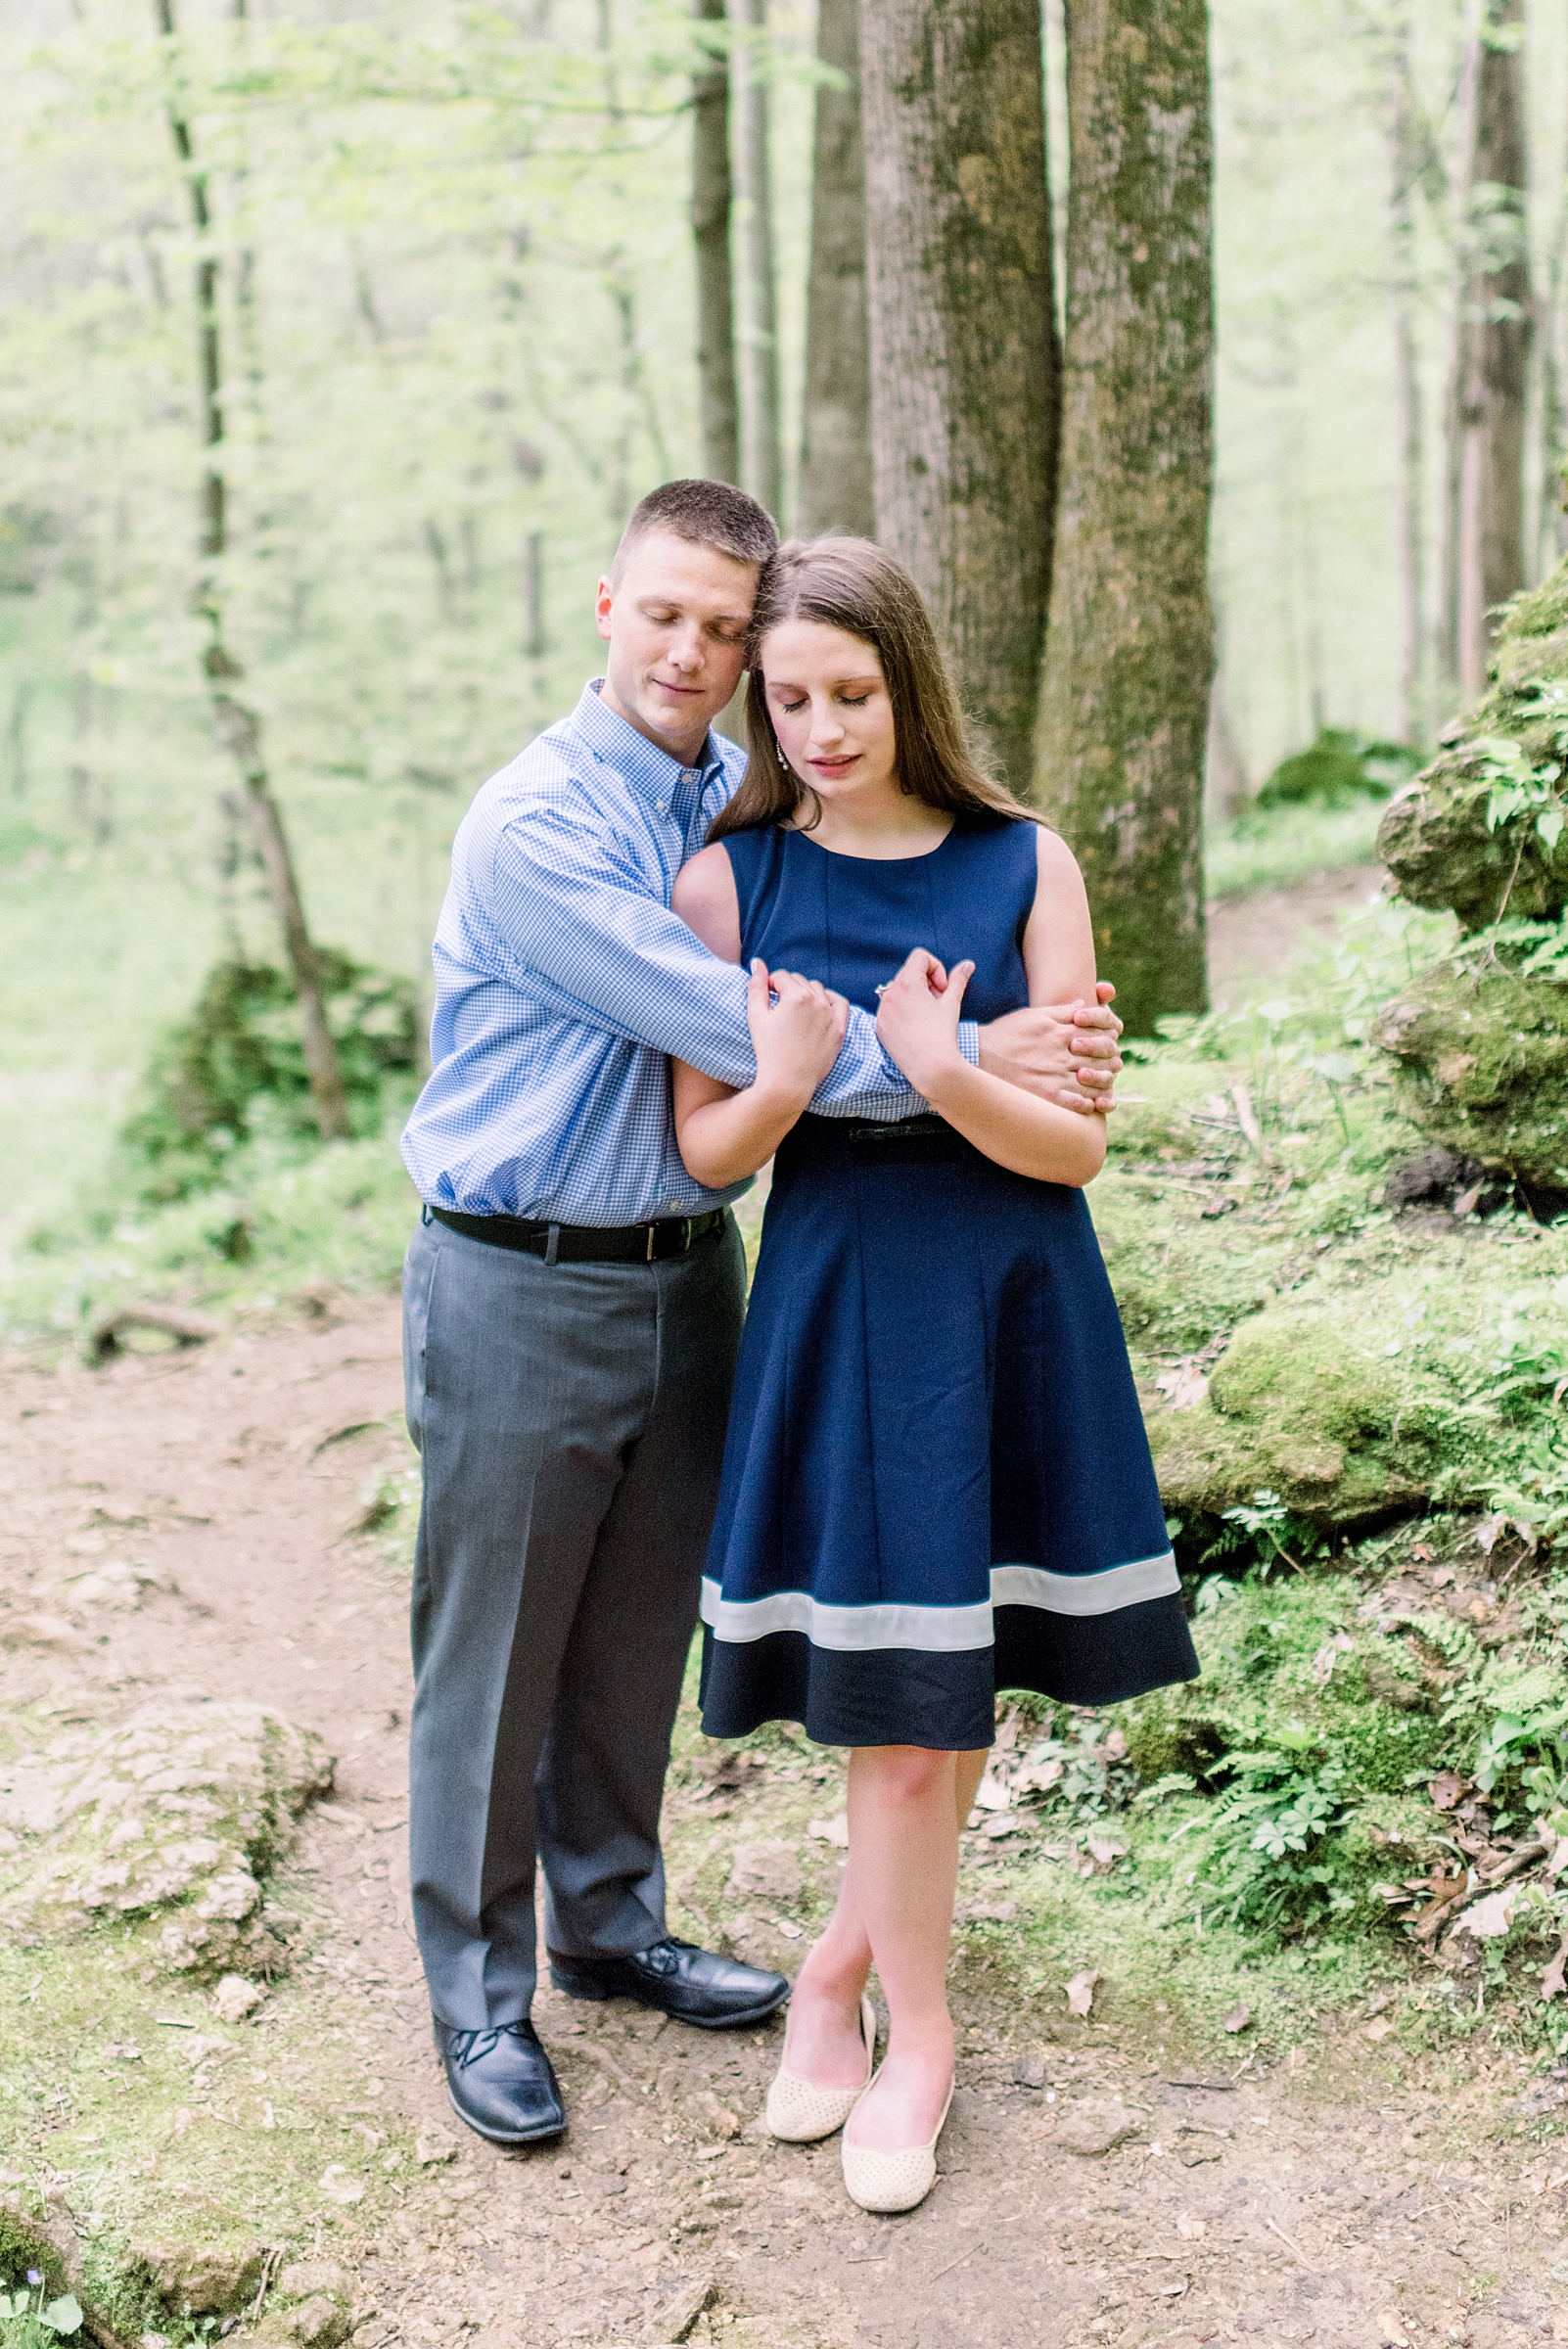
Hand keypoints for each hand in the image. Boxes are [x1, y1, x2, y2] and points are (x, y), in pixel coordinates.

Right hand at [746, 959, 848, 1108]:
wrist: (787, 1083)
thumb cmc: (768, 1051)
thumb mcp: (756, 1016)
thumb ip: (756, 986)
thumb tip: (757, 962)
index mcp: (796, 996)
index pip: (781, 976)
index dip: (770, 984)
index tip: (765, 998)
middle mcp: (817, 1002)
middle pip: (800, 981)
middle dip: (787, 989)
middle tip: (778, 1007)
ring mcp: (832, 1016)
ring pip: (818, 989)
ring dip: (806, 993)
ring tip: (795, 1010)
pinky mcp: (840, 1029)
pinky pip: (840, 1003)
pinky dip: (829, 1000)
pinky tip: (819, 1006)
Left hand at [875, 947, 974, 1095]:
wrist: (931, 1068)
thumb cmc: (943, 1034)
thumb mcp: (952, 1003)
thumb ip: (958, 980)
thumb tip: (967, 964)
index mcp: (907, 983)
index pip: (920, 957)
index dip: (936, 968)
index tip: (942, 989)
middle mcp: (890, 994)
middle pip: (908, 973)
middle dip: (925, 983)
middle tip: (937, 1003)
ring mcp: (882, 1011)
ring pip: (898, 991)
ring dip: (913, 996)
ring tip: (927, 1016)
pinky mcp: (879, 1026)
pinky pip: (889, 1009)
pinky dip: (902, 1012)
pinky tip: (916, 1029)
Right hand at [976, 981, 1122, 1116]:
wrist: (978, 1057)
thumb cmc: (1005, 1034)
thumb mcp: (1033, 1014)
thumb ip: (1061, 1011)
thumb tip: (1082, 1004)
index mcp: (1061, 1032)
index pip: (1099, 1034)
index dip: (1109, 1039)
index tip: (1111, 1043)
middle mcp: (1062, 1054)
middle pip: (1101, 1058)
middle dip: (1111, 1061)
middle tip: (1115, 1065)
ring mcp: (1056, 1076)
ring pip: (1094, 1082)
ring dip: (1104, 1083)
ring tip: (1106, 1083)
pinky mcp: (1048, 1096)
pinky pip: (1078, 1103)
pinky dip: (1089, 1104)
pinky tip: (1091, 1103)